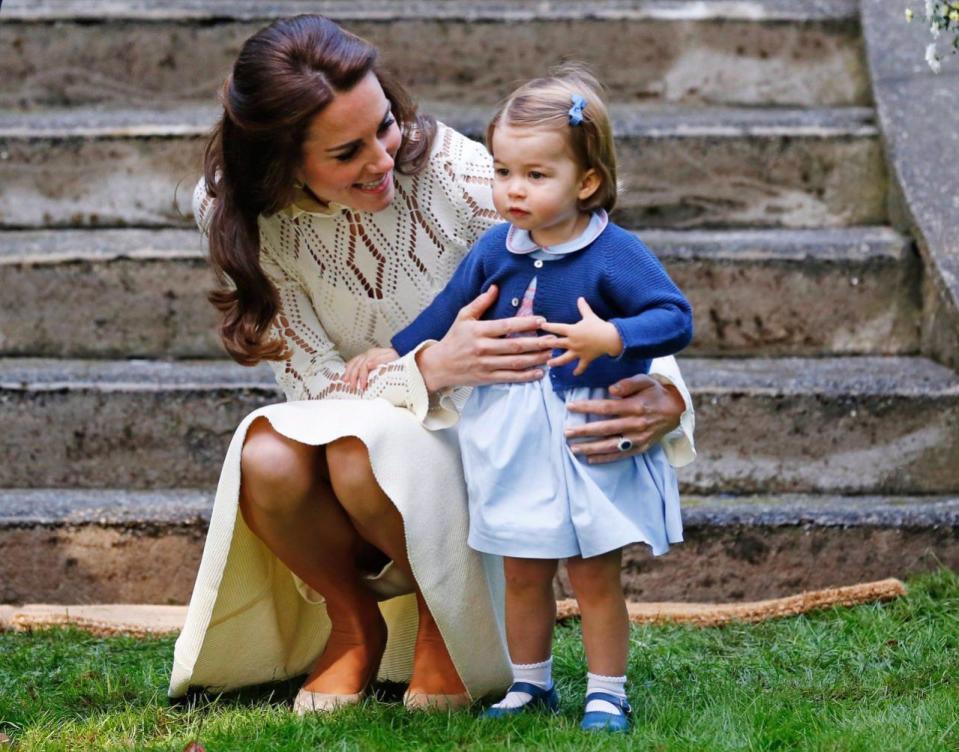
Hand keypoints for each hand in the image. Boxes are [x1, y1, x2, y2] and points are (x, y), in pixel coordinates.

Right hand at [343, 347, 399, 390]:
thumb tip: (368, 364)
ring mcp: (365, 355)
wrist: (399, 350)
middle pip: (356, 365)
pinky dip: (349, 366)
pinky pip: (354, 361)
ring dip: (348, 372)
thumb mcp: (390, 358)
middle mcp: (367, 354)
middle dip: (353, 377)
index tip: (362, 386)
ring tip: (344, 381)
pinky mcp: (365, 357)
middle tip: (352, 387)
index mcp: (373, 355)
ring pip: (353, 362)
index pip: (363, 366)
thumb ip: (379, 361)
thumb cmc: (396, 356)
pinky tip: (346, 371)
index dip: (362, 377)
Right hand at [415, 284, 556, 391]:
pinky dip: (526, 376)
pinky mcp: (487, 378)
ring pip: (515, 362)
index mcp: (479, 331)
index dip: (525, 323)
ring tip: (550, 354)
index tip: (541, 321)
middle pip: (515, 345)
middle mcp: (483, 348)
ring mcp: (486, 364)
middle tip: (553, 339)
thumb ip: (480, 302)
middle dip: (537, 343)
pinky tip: (539, 373)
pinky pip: (510, 377)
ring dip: (535, 359)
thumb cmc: (453, 339)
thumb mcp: (463, 317)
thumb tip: (495, 287)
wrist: (439, 365)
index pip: (506, 326)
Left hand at [540, 298, 622, 375]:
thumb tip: (580, 298)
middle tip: (538, 345)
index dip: (549, 326)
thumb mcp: (590, 315)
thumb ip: (583, 307)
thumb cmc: (599, 326)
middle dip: (547, 344)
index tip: (541, 325)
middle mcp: (572, 342)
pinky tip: (574, 374)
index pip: (557, 328)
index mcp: (572, 331)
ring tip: (549, 364)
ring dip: (556, 362)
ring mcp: (578, 352)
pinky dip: (578, 370)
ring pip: (564, 358)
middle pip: (557, 344)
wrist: (609, 338)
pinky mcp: (586, 358)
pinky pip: (581, 366)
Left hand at [564, 374, 684, 463]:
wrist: (677, 411)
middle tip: (566, 432)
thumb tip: (611, 389)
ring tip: (573, 449)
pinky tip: (590, 459)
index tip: (570, 407)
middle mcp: (636, 424)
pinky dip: (605, 458)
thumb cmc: (656, 393)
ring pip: (611, 445)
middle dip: (584, 431)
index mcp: (635, 406)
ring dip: (591, 448)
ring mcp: (638, 438)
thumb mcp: (646, 381)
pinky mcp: (641, 448)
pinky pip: (621, 455)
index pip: (606, 407)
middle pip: (605, 428)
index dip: (587, 407)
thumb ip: (628, 383)